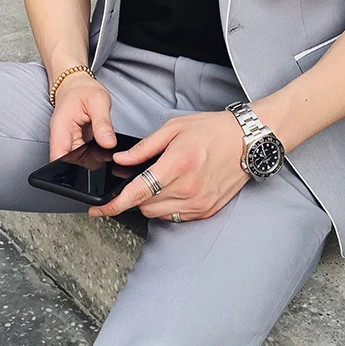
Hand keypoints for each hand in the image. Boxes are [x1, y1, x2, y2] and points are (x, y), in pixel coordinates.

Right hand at [49, 73, 115, 160]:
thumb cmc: (83, 88)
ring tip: (103, 141)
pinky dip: (93, 152)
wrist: (76, 83)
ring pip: (77, 160)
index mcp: (61, 127)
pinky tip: (101, 142)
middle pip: (69, 162)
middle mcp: (61, 137)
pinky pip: (82, 154)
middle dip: (87, 161)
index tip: (91, 161)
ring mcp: (67, 141)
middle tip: (104, 148)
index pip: (58, 157)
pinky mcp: (75, 142)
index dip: (71, 167)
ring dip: (91, 156)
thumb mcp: (98, 101)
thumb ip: (103, 123)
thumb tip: (108, 144)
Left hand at [87, 109, 249, 220]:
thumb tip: (121, 160)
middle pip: (145, 206)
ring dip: (151, 203)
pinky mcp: (206, 210)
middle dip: (135, 196)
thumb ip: (144, 147)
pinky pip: (176, 217)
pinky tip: (174, 189)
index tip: (98, 210)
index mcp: (177, 164)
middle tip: (139, 180)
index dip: (113, 204)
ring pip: (158, 214)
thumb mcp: (174, 129)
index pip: (138, 192)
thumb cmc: (212, 130)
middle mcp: (188, 188)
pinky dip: (168, 207)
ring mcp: (199, 203)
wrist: (246, 141)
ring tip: (160, 181)